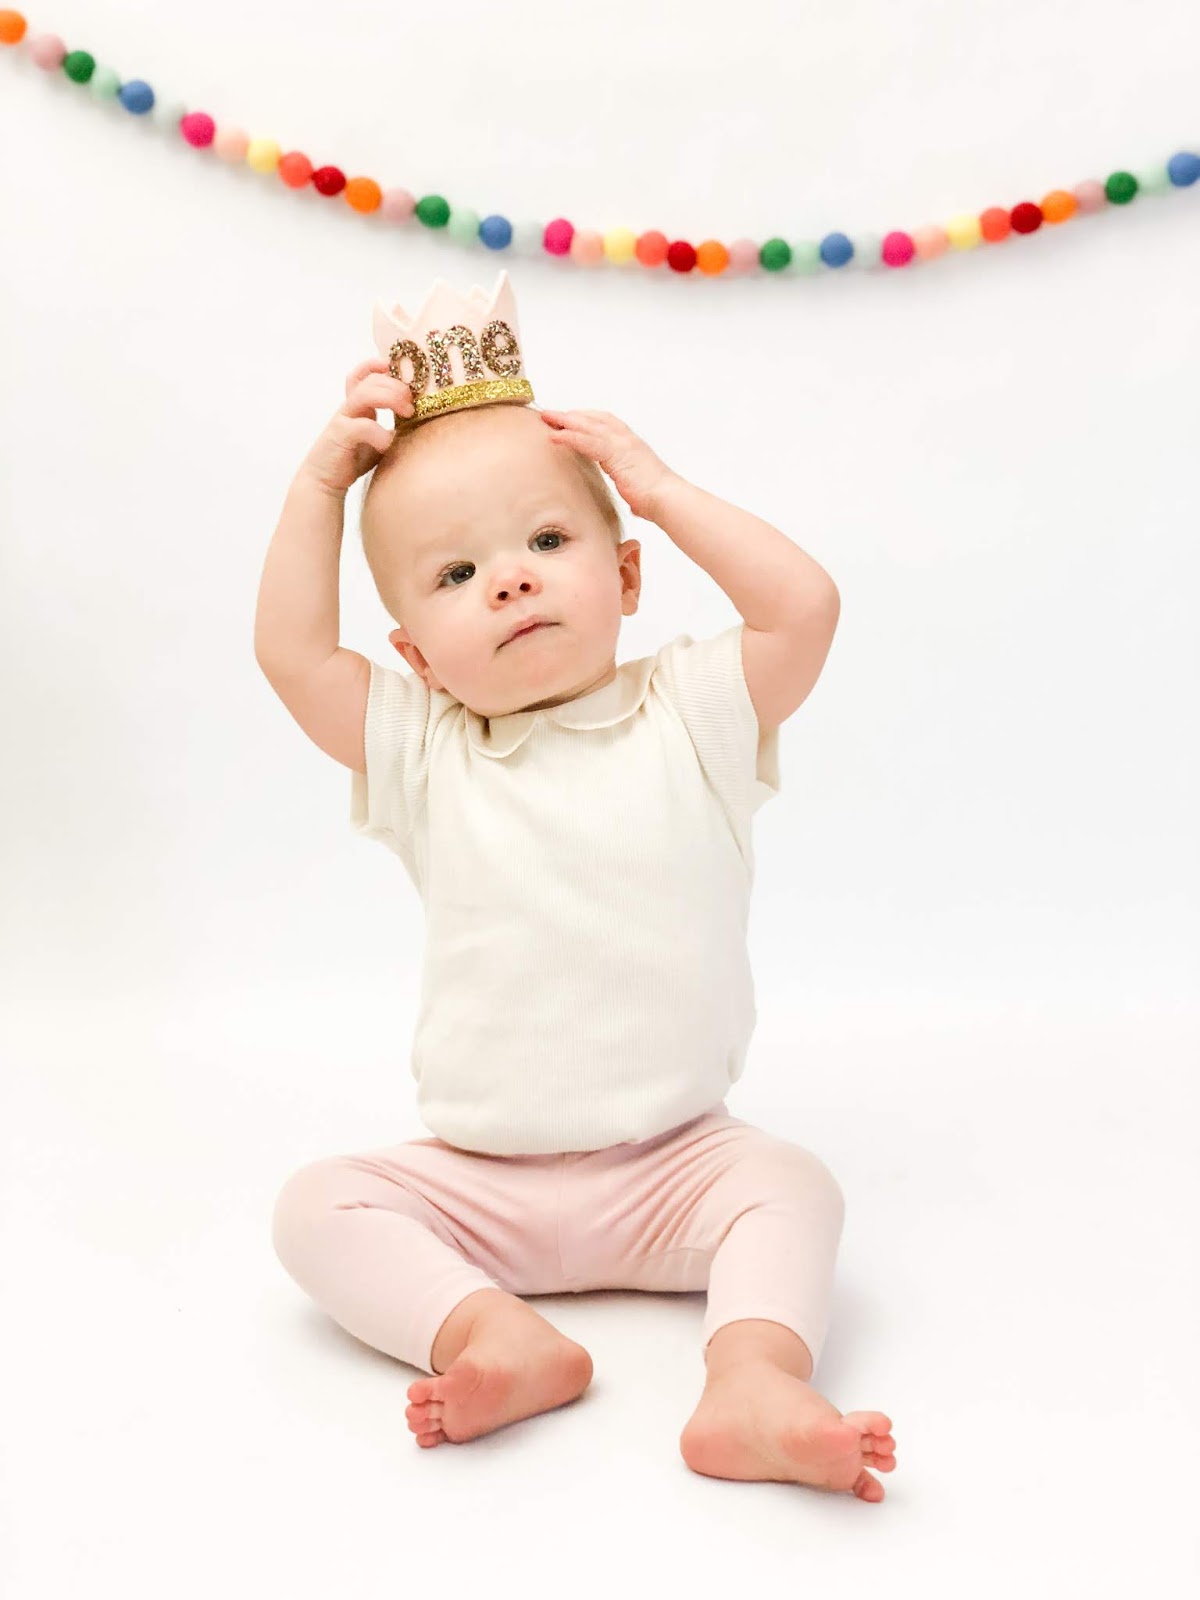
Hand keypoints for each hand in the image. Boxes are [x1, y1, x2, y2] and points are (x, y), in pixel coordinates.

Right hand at [295, 358, 414, 497]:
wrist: (324, 481)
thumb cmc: (352, 459)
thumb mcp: (378, 438)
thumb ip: (394, 427)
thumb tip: (422, 421)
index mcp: (358, 406)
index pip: (363, 375)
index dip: (377, 366)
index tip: (397, 368)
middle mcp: (349, 408)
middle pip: (371, 380)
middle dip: (396, 385)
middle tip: (412, 403)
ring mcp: (342, 420)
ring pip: (363, 394)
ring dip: (390, 398)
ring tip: (407, 413)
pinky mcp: (339, 437)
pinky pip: (360, 426)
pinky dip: (379, 432)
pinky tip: (388, 443)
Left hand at [539, 408, 677, 522]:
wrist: (667, 499)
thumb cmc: (657, 498)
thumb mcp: (639, 488)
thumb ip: (632, 489)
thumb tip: (635, 504)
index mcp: (631, 444)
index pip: (605, 422)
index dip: (585, 418)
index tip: (568, 418)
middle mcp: (626, 439)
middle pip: (593, 419)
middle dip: (570, 415)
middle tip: (549, 414)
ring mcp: (622, 444)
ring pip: (588, 426)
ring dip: (565, 421)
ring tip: (546, 418)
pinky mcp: (616, 454)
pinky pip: (588, 441)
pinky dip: (570, 437)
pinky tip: (556, 436)